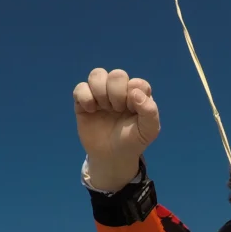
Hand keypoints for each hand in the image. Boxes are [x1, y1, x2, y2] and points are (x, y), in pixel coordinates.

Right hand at [73, 67, 160, 190]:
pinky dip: (85, 97)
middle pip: (117, 75)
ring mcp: (101, 94)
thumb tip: (135, 92)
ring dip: (100, 91)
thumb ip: (150, 111)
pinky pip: (80, 87)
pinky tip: (91, 111)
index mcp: (137, 94)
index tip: (132, 111)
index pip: (137, 83)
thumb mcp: (149, 130)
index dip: (134, 96)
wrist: (112, 157)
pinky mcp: (84, 101)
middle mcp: (120, 90)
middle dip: (117, 93)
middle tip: (117, 110)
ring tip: (103, 108)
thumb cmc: (133, 141)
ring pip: (97, 74)